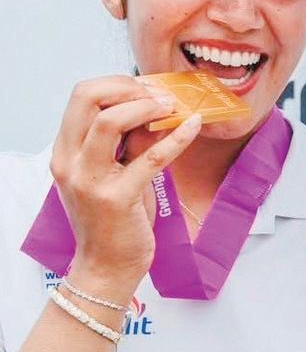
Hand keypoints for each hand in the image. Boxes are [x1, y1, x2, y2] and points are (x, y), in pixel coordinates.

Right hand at [49, 76, 202, 296]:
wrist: (107, 267)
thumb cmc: (114, 222)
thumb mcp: (116, 175)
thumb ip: (130, 144)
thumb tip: (155, 111)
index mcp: (65, 152)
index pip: (80, 97)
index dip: (116, 84)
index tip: (146, 88)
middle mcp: (70, 161)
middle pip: (87, 97)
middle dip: (127, 86)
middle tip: (159, 94)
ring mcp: (90, 179)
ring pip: (109, 121)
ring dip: (145, 106)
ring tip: (172, 107)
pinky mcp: (117, 198)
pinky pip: (151, 157)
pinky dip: (176, 137)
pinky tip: (194, 126)